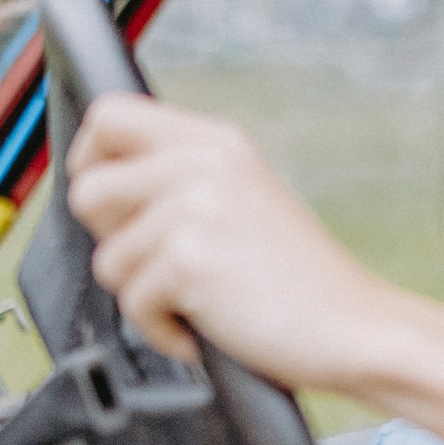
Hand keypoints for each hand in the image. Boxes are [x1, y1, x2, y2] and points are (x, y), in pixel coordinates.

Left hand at [68, 95, 405, 387]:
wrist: (355, 326)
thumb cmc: (300, 279)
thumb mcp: (244, 196)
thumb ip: (182, 177)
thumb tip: (102, 183)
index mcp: (216, 141)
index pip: (110, 115)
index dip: (90, 158)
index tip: (110, 201)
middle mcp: (202, 162)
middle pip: (89, 188)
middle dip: (112, 239)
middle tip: (163, 263)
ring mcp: (194, 207)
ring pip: (106, 257)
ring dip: (144, 294)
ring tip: (201, 299)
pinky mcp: (188, 259)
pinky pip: (131, 303)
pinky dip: (163, 330)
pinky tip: (209, 324)